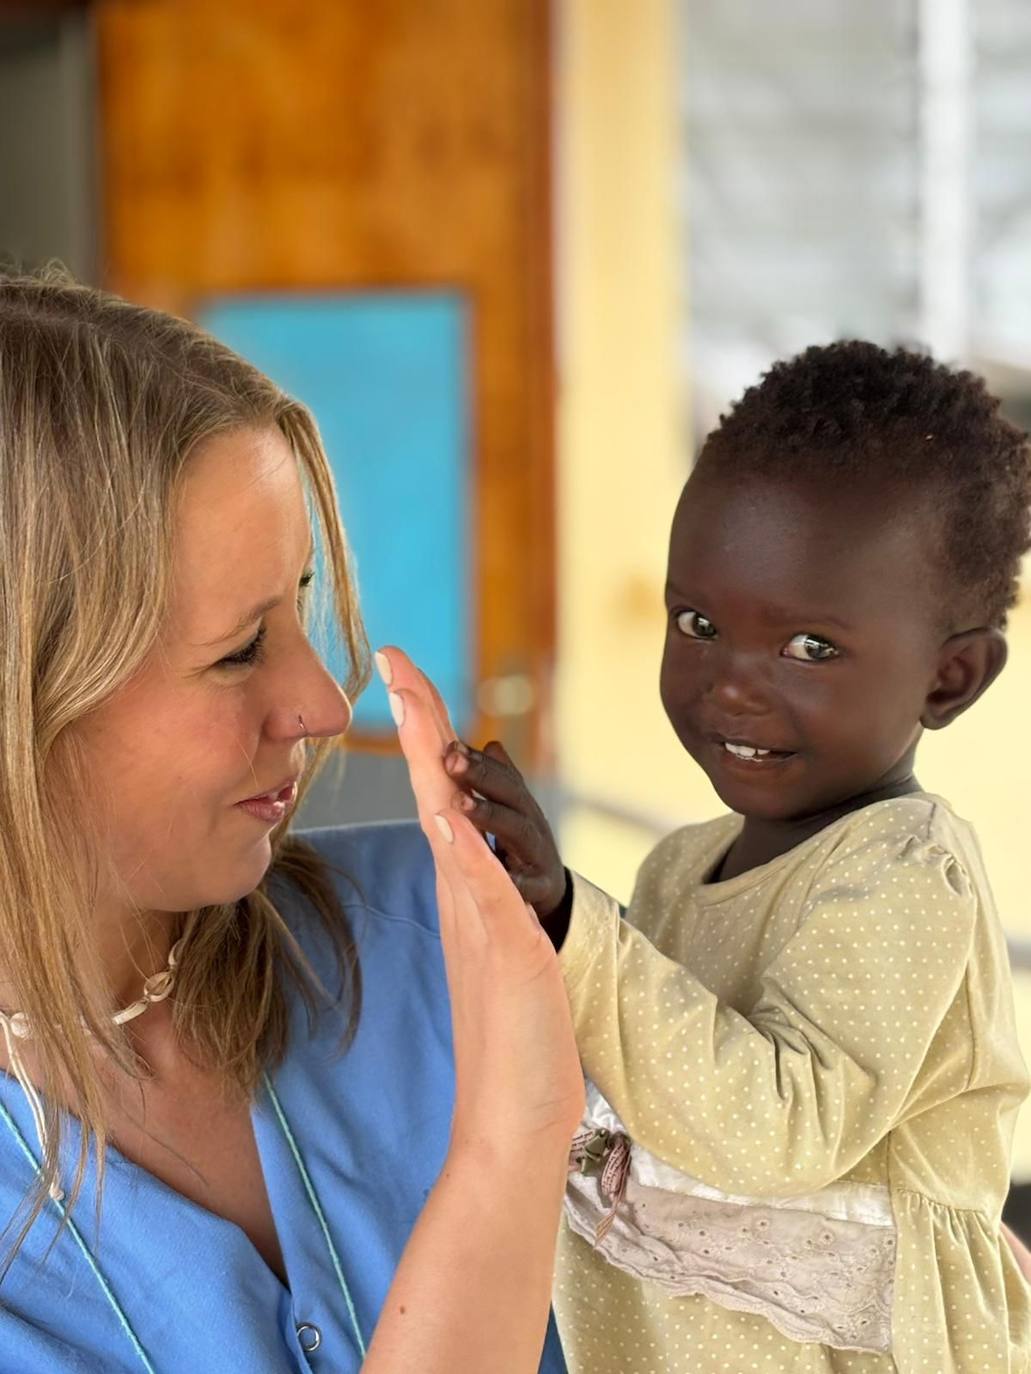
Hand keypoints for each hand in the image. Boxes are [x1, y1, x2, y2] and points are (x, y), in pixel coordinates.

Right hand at [376, 646, 583, 1147]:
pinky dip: (464, 851)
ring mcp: (480, 924)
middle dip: (417, 720)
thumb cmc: (511, 1040)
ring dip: (433, 764)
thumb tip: (465, 847)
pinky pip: (482, 894)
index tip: (404, 672)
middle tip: (393, 657)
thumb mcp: (502, 950)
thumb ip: (482, 897)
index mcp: (467, 888)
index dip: (425, 730)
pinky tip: (448, 813)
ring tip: (413, 701)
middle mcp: (465, 897)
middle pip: (436, 790)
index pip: (444, 792)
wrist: (512, 1121)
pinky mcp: (506, 957)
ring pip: (451, 828)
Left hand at [443, 738, 570, 922]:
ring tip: (459, 803)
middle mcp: (531, 824)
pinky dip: (518, 879)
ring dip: (489, 815)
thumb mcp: (514, 812)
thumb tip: (491, 744)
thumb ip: (500, 780)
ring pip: (518, 832)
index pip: (499, 774)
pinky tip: (500, 873)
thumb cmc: (522, 847)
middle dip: (481, 774)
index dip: (475, 759)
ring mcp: (539, 855)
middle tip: (451, 761)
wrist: (550, 892)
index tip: (448, 746)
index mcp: (518, 806)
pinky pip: (531, 885)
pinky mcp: (543, 889)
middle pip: (509, 795)